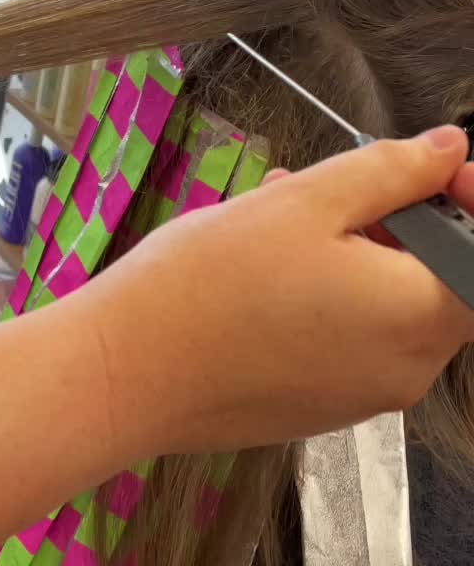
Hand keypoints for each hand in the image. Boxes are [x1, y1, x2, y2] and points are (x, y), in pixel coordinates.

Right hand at [88, 126, 473, 456]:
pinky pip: (351, 346)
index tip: (434, 168)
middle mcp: (407, 373)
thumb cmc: (211, 283)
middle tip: (341, 186)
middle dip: (404, 226)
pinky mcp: (319, 413)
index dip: (470, 206)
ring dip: (360, 258)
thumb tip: (451, 152)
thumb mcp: (306, 203)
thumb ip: (393, 172)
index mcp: (419, 317)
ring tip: (288, 217)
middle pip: (440, 286)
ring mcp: (362, 401)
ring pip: (388, 313)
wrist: (126, 376)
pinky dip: (333, 302)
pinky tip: (271, 271)